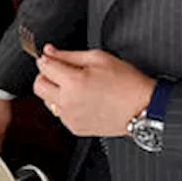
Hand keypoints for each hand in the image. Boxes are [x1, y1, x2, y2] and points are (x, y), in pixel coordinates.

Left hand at [33, 46, 155, 136]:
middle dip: (46, 75)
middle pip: (38, 86)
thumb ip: (69, 55)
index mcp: (74, 82)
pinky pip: (59, 113)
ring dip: (54, 91)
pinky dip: (65, 105)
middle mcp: (68, 102)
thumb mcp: (99, 58)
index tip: (52, 57)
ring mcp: (70, 117)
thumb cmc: (127, 83)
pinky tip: (81, 99)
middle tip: (60, 71)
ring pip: (46, 101)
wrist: (143, 108)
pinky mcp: (75, 128)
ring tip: (75, 86)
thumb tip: (49, 52)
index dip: (47, 58)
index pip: (44, 67)